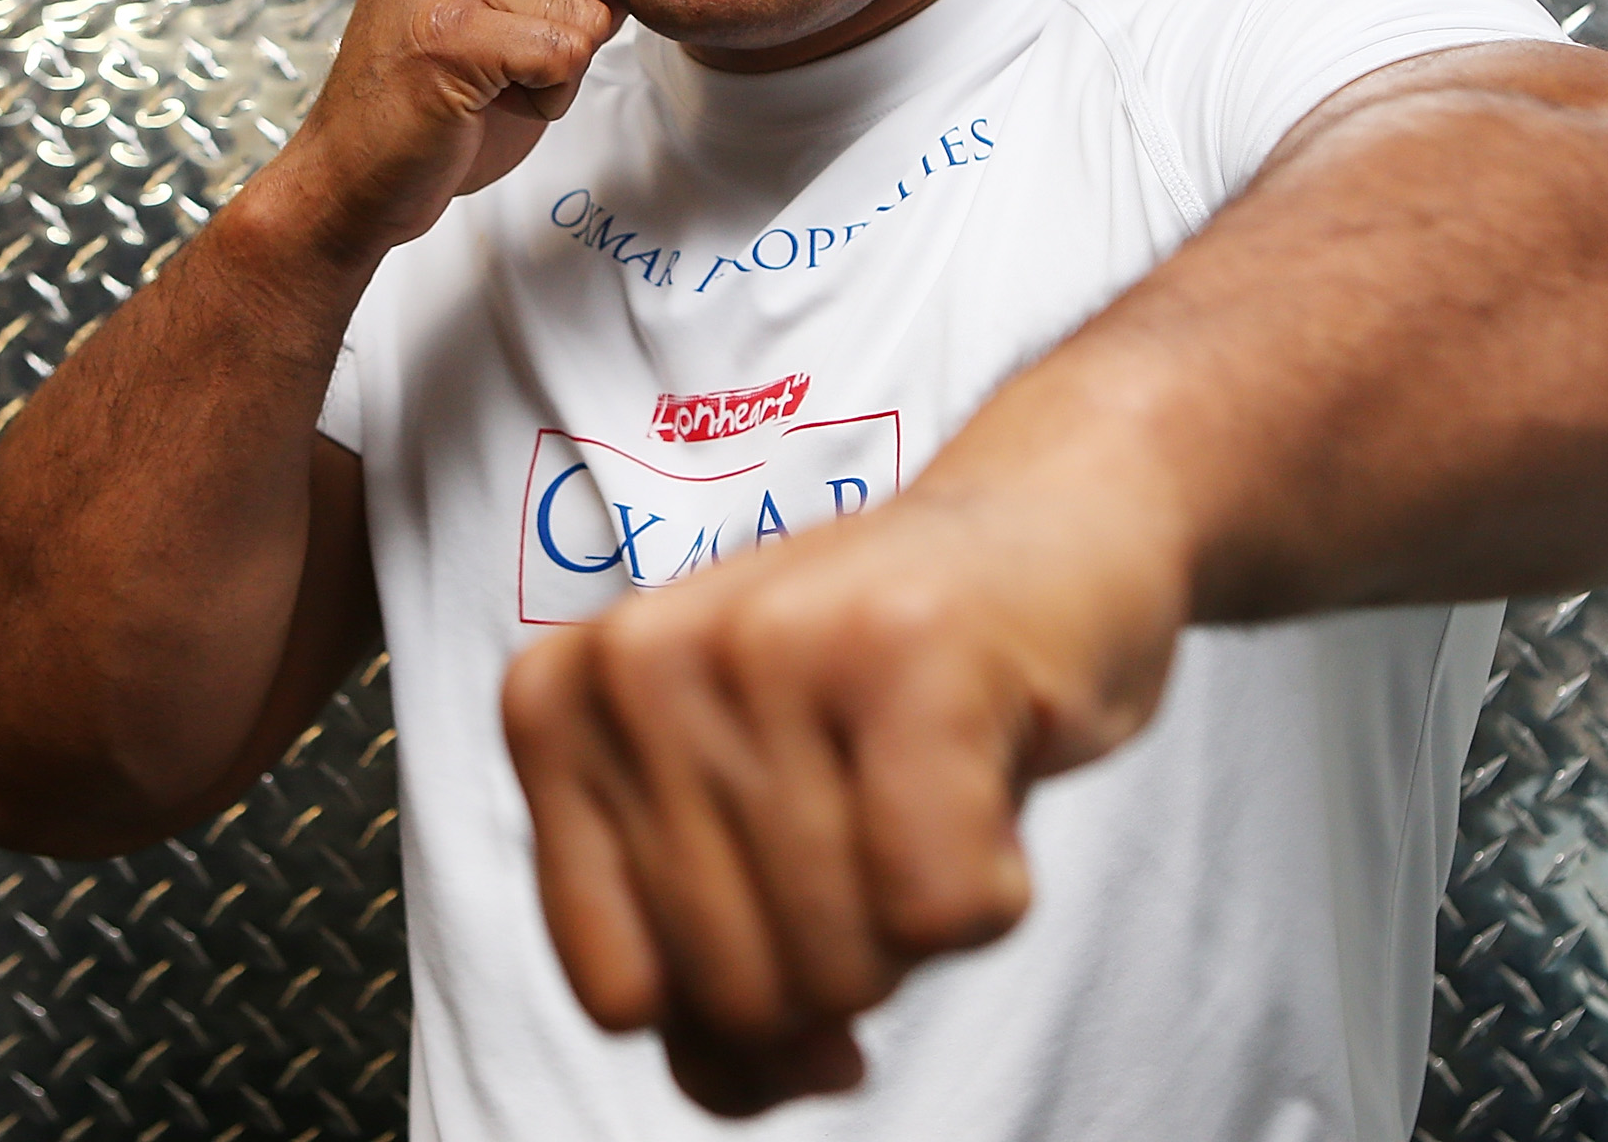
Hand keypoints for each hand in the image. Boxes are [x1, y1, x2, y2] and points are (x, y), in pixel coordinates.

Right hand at [271, 0, 621, 260]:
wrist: (351, 180)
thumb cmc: (428, 111)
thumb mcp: (495, 18)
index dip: (559, 14)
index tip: (489, 45)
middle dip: (564, 41)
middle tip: (489, 75)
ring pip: (586, 14)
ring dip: (555, 74)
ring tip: (483, 89)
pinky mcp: (452, 30)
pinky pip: (568, 53)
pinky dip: (547, 99)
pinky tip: (483, 107)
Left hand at [499, 438, 1189, 1116]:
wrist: (1048, 530)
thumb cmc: (885, 695)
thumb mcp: (746, 826)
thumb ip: (705, 979)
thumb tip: (773, 1078)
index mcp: (559, 704)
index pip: (620, 994)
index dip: (733, 1006)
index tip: (798, 908)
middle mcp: (637, 660)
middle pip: (736, 990)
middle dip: (844, 962)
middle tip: (884, 828)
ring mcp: (766, 643)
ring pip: (844, 961)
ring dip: (924, 920)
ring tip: (930, 786)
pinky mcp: (906, 651)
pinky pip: (944, 910)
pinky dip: (997, 886)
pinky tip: (986, 776)